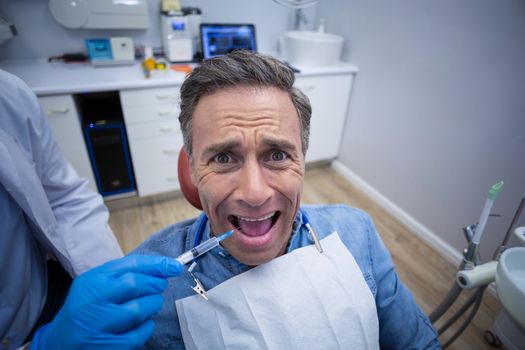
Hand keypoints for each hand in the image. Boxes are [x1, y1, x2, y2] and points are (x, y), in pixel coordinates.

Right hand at [31, 255, 181, 348]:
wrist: (58, 343)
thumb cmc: (86, 309)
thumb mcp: (96, 284)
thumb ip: (124, 274)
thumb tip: (164, 267)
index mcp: (92, 280)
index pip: (130, 265)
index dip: (157, 264)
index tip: (175, 266)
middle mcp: (93, 301)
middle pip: (135, 284)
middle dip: (155, 284)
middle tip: (159, 286)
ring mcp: (99, 325)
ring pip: (140, 309)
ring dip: (153, 305)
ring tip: (150, 305)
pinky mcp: (108, 346)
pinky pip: (139, 333)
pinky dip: (147, 326)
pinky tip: (142, 324)